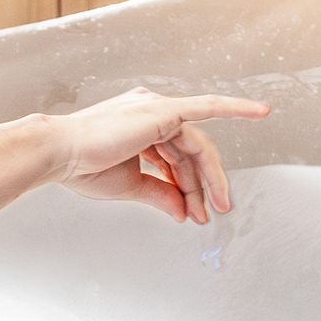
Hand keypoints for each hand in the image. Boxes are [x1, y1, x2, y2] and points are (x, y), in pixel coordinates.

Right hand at [47, 87, 270, 223]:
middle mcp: (151, 112)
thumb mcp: (129, 185)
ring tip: (217, 205)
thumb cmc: (82, 165)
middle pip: (190, 153)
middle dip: (202, 185)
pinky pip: (208, 107)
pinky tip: (260, 112)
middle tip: (212, 213)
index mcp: (140, 127)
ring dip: (209, 177)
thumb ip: (160, 194)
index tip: (192, 213)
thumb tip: (183, 211)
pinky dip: (236, 108)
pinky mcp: (165, 111)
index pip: (175, 158)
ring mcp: (159, 108)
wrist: (60, 153)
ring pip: (197, 146)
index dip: (186, 186)